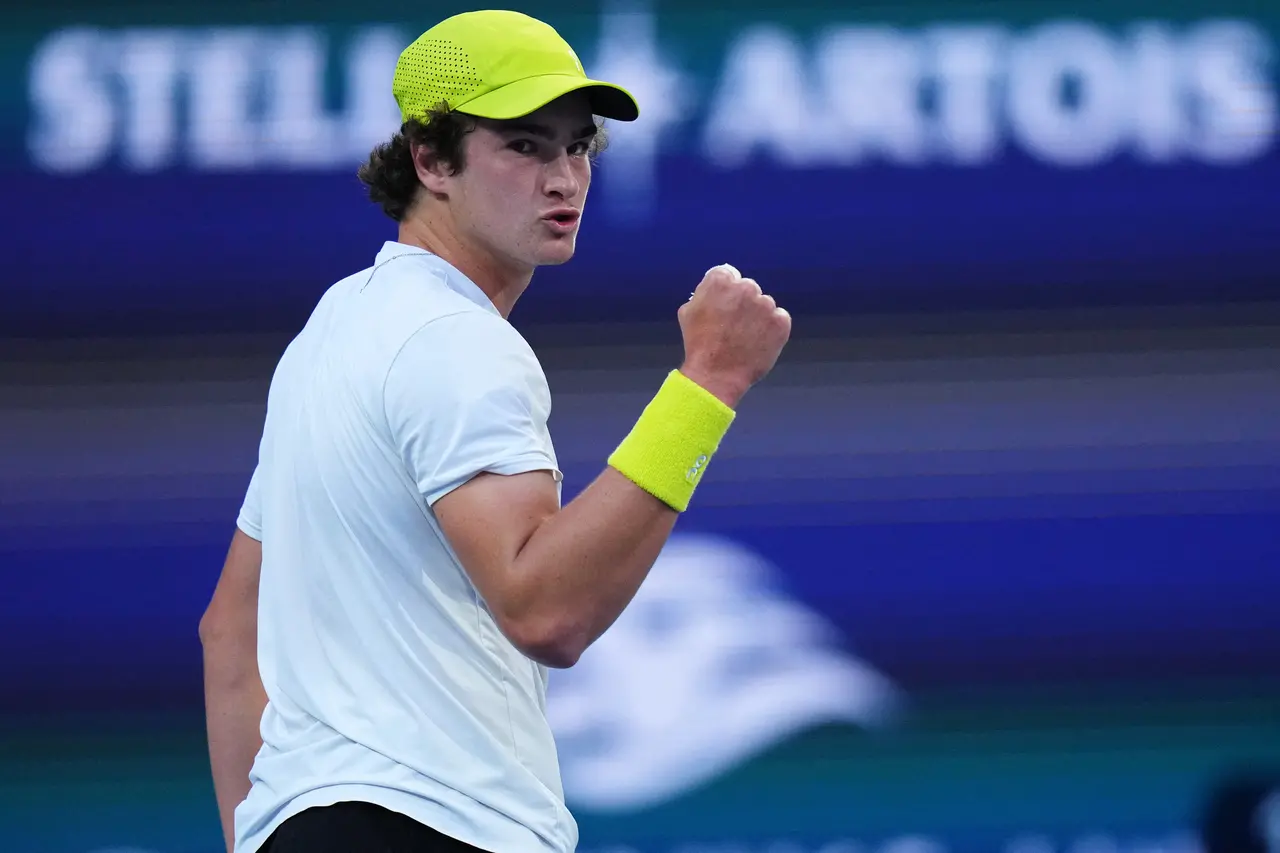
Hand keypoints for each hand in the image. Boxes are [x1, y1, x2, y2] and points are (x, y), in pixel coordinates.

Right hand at [677, 264, 791, 407]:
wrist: (715, 374)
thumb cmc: (698, 344)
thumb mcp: (688, 311)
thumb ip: (703, 293)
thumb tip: (713, 289)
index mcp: (721, 280)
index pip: (728, 276)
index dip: (725, 294)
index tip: (723, 308)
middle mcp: (746, 287)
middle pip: (748, 289)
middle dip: (742, 304)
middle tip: (734, 327)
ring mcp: (765, 304)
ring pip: (764, 305)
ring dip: (757, 317)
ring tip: (745, 339)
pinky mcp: (780, 321)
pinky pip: (779, 319)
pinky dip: (772, 329)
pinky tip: (758, 342)